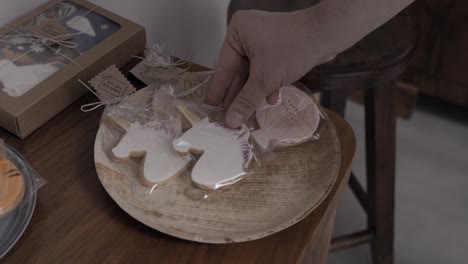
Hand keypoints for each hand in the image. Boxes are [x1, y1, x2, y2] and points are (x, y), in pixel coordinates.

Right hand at [206, 8, 338, 127]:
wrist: (327, 34)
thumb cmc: (293, 48)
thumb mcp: (265, 78)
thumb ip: (246, 101)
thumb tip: (231, 121)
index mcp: (237, 32)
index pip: (223, 67)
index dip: (219, 90)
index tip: (211, 107)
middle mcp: (247, 34)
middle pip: (238, 71)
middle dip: (238, 95)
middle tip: (228, 117)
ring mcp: (263, 40)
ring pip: (253, 73)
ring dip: (254, 93)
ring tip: (246, 115)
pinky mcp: (277, 48)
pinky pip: (266, 69)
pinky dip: (268, 84)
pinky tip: (270, 100)